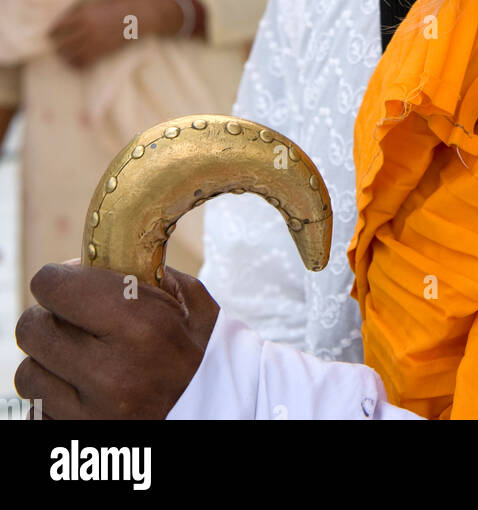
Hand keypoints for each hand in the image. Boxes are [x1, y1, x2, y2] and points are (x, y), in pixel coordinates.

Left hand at [15, 262, 218, 419]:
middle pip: (32, 330)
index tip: (69, 279)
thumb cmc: (207, 350)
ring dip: (48, 359)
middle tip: (70, 316)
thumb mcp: (189, 299)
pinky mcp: (84, 437)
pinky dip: (54, 394)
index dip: (56, 278)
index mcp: (139, 326)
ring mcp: (93, 414)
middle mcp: (110, 373)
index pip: (54, 287)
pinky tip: (80, 385)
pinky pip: (39, 409)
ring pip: (29, 373)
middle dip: (48, 315)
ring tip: (77, 354)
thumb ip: (141, 274)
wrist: (225, 410)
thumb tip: (87, 263)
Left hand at [49, 0, 184, 68]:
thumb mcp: (99, 1)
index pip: (60, 26)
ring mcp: (96, 41)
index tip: (49, 34)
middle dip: (57, 46)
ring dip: (64, 57)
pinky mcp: (103, 51)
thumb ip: (83, 10)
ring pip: (71, 55)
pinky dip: (76, 65)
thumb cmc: (121, 4)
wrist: (141, 15)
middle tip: (54, 47)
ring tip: (62, 56)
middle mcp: (88, 28)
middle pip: (63, 42)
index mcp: (85, 13)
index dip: (52, 31)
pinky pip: (84, 62)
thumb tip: (69, 17)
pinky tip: (74, 63)